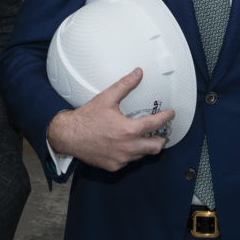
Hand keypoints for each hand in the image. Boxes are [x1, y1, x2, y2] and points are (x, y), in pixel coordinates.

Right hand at [47, 67, 174, 171]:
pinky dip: (131, 153)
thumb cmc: (86, 119)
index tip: (170, 114)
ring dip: (145, 146)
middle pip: (155, 147)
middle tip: (162, 132)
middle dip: (161, 139)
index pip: (155, 125)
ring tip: (143, 137)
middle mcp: (127, 147)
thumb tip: (138, 73)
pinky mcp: (114, 166)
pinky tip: (126, 145)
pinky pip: (129, 162)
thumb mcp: (107, 98)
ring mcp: (121, 159)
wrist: (68, 136)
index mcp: (128, 130)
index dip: (166, 118)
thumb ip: (125, 85)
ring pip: (142, 155)